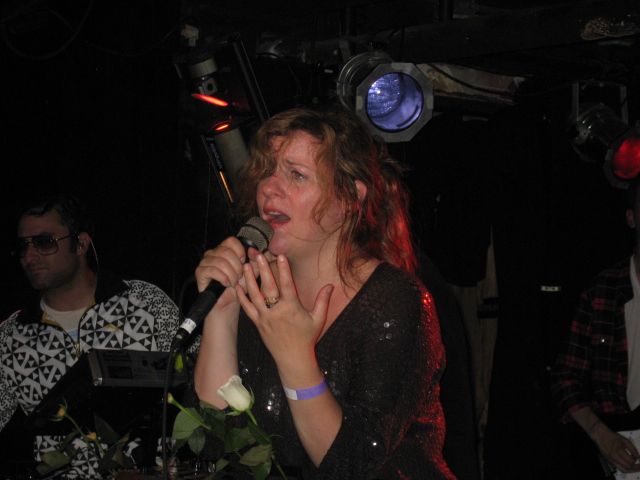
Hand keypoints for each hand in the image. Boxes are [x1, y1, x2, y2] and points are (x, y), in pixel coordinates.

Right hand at [195, 237, 260, 311]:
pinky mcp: (200, 272)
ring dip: (231, 274)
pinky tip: (226, 284)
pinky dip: (223, 278)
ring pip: (220, 262)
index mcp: (224, 250)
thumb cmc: (238, 286)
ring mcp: (205, 262)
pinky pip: (212, 270)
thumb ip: (255, 261)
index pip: (231, 241)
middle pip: (226, 252)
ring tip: (233, 282)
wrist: (228, 302)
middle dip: (237, 267)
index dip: (240, 252)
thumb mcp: (251, 272)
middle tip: (239, 277)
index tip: (243, 263)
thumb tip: (253, 250)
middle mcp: (213, 253)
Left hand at [235, 253, 333, 381]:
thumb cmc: (307, 338)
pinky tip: (238, 286)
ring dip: (250, 279)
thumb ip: (323, 301)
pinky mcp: (258, 323)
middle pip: (268, 287)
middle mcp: (276, 311)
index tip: (281, 256)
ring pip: (254, 295)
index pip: (288, 285)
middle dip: (263, 269)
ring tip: (246, 266)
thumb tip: (330, 285)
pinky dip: (242, 297)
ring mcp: (265, 317)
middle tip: (258, 255)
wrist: (292, 358)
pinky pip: (247, 308)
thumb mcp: (318, 319)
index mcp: (291, 308)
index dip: (284, 270)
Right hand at [594, 425, 639, 472]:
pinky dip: (625, 468)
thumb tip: (638, 456)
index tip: (639, 459)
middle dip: (636, 468)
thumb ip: (633, 449)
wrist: (600, 434)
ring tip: (636, 468)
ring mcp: (610, 460)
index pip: (630, 461)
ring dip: (631, 470)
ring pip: (623, 470)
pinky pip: (619, 467)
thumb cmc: (611, 435)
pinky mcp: (609, 460)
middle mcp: (613, 457)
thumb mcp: (624, 440)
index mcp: (618, 451)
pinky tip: (628, 465)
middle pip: (627, 468)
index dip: (637, 461)